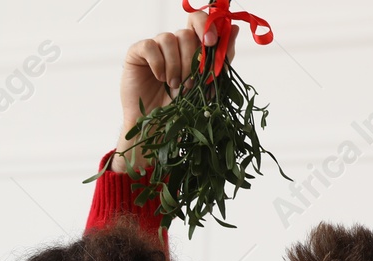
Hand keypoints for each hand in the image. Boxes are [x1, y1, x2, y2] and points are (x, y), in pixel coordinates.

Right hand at [111, 13, 231, 172]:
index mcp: (190, 47)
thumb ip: (221, 59)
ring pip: (169, 39)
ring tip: (173, 86)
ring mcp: (154, 47)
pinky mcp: (137, 53)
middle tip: (189, 83)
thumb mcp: (206, 84)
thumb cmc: (179, 107)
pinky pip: (150, 46)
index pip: (199, 22)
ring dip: (175, 65)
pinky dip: (158, 62)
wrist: (154, 127)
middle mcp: (173, 44)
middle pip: (186, 33)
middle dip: (191, 59)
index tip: (212, 42)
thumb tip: (236, 29)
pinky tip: (159, 78)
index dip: (206, 27)